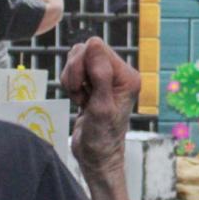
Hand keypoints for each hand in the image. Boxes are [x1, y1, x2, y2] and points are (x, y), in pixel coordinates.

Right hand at [61, 37, 140, 176]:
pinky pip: (74, 70)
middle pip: (85, 50)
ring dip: (72, 79)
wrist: (96, 157)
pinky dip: (70, 84)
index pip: (97, 47)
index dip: (83, 65)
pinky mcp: (93, 83)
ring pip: (77, 59)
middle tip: (81, 95)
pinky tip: (79, 100)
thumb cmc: (102, 137)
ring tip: (81, 99)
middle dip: (75, 72)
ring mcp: (105, 77)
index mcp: (127, 75)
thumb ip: (100, 74)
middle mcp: (119, 73)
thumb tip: (94, 42)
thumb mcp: (101, 106)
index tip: (85, 89)